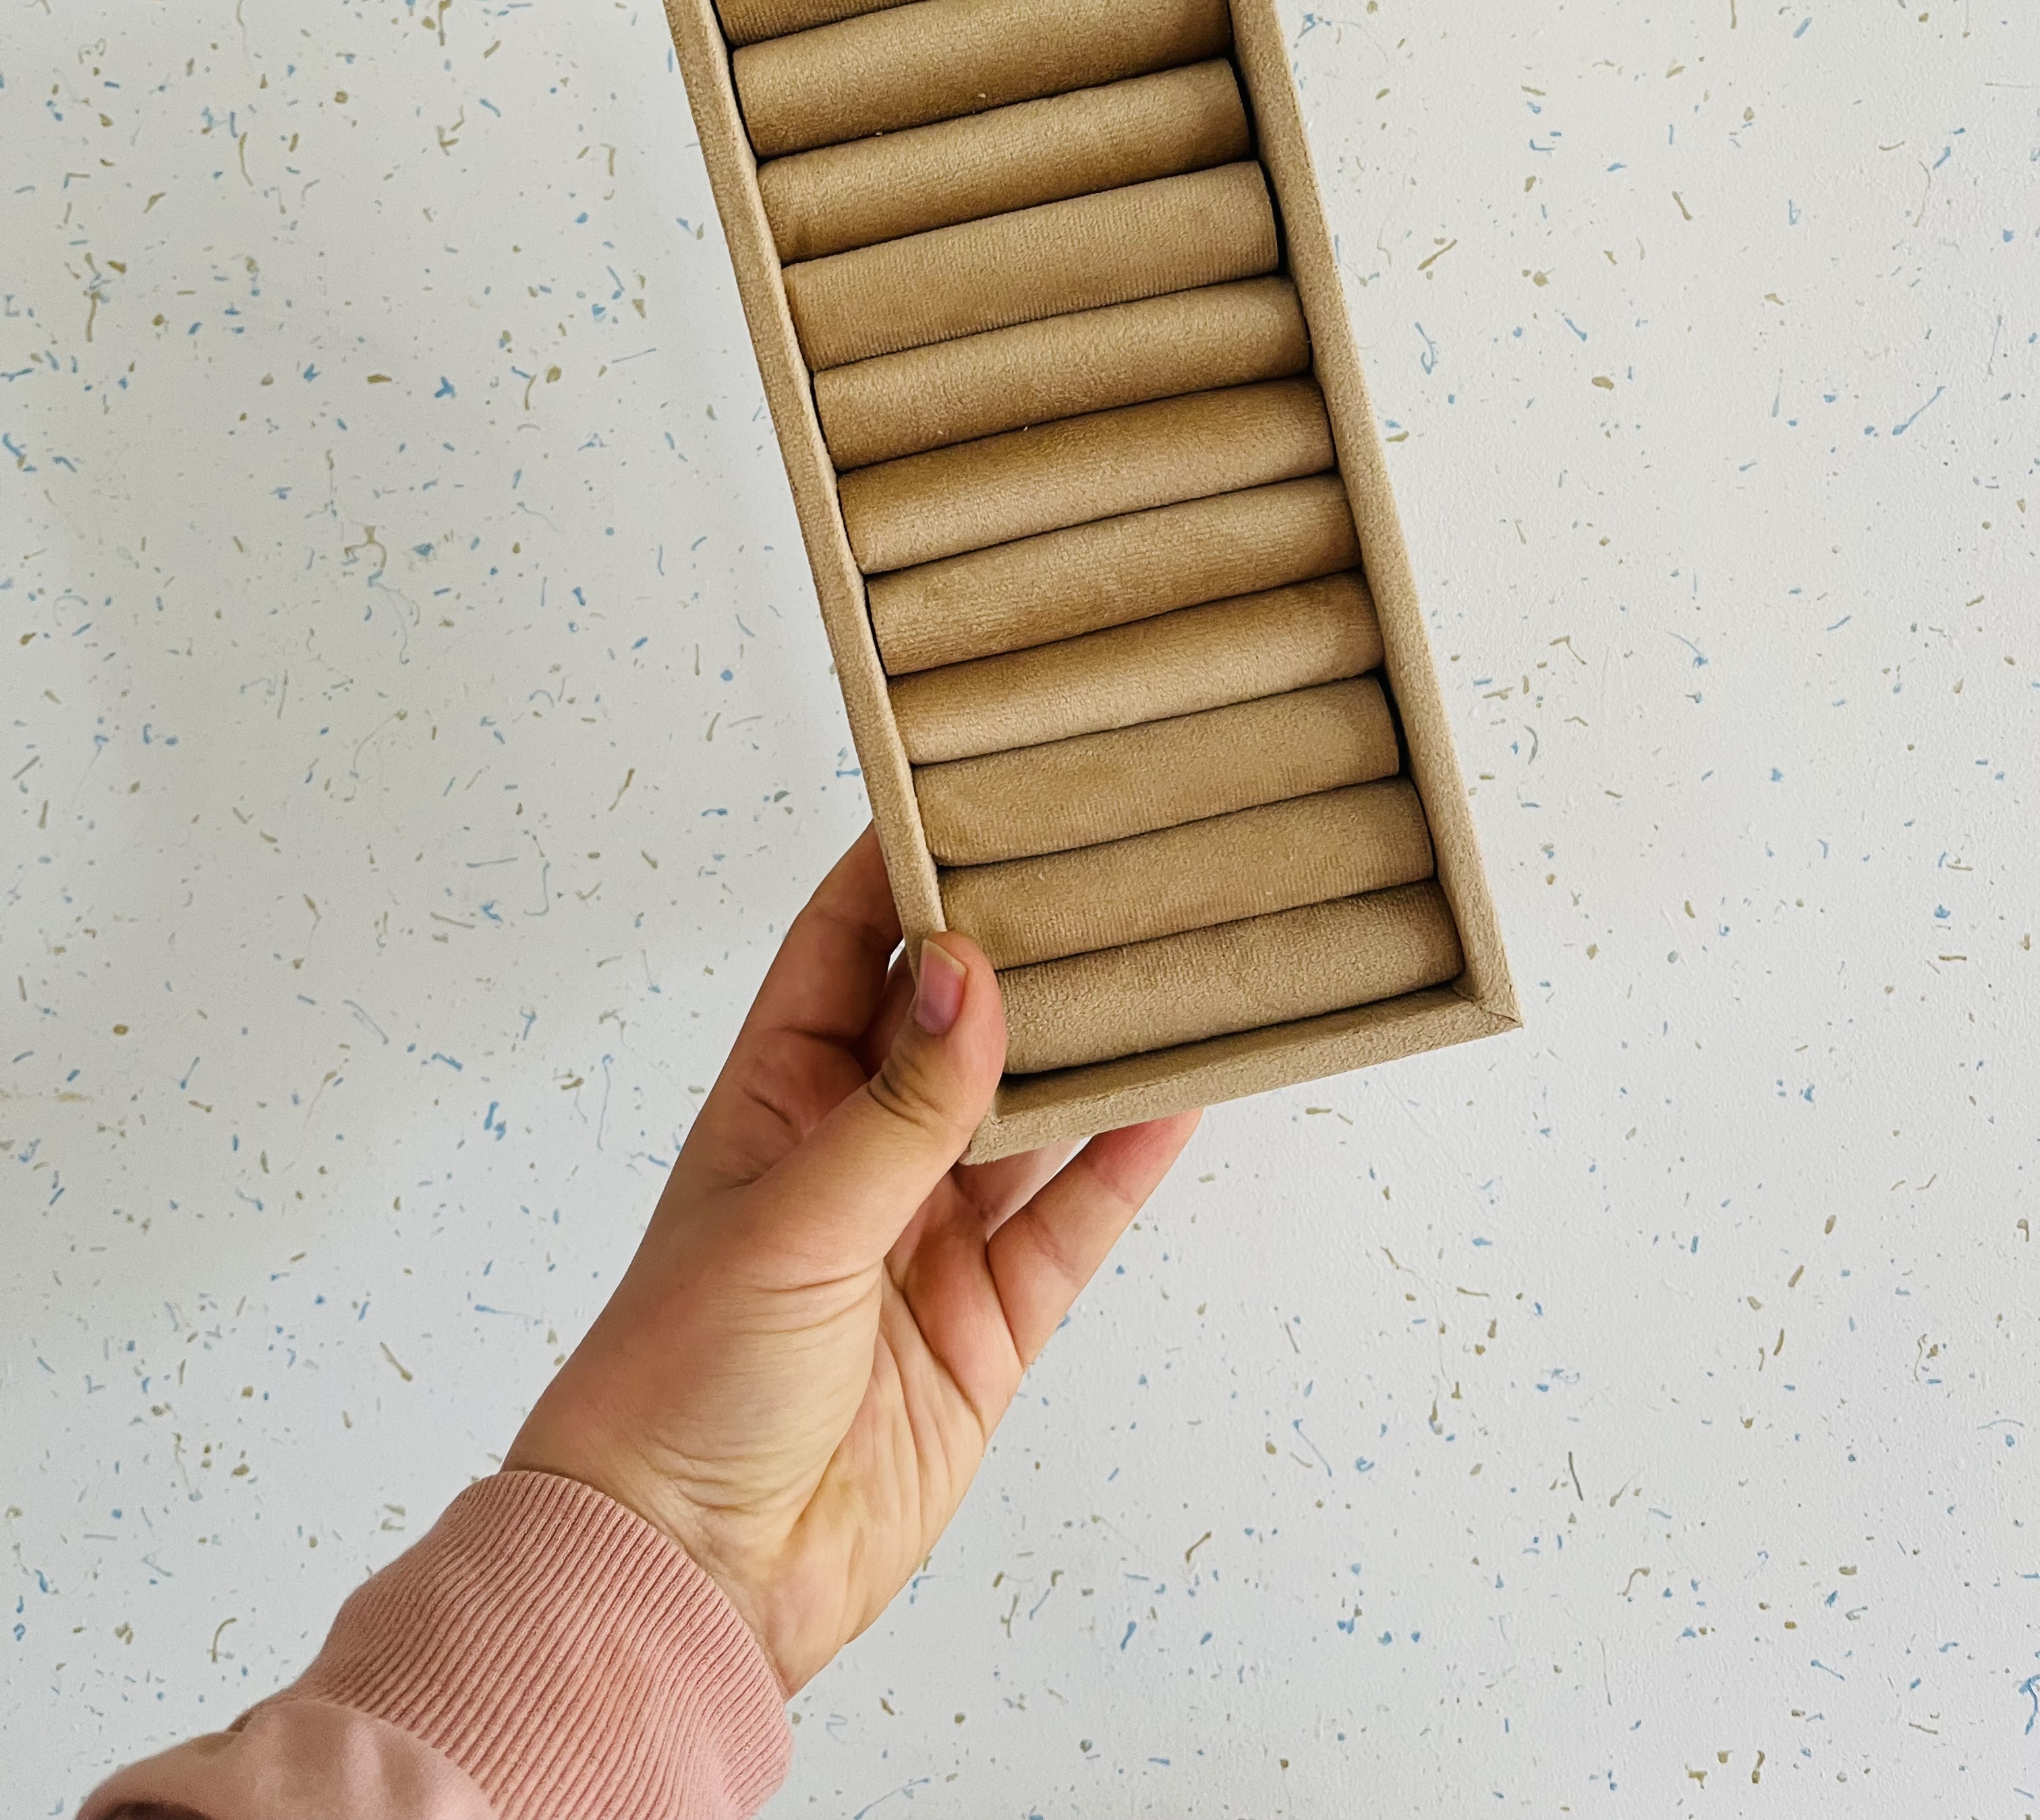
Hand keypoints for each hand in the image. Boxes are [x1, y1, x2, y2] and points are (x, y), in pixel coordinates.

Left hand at [504, 825, 1199, 1694]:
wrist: (690, 1578)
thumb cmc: (677, 1381)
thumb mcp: (789, 1220)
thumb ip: (900, 1105)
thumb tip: (970, 970)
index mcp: (777, 1098)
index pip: (845, 945)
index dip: (905, 867)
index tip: (976, 786)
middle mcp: (857, 1154)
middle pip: (958, 1022)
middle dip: (1025, 952)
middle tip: (1105, 867)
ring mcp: (927, 1239)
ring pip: (1031, 1118)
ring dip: (1094, 1050)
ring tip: (1169, 964)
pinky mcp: (985, 1327)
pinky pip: (1069, 1225)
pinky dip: (1124, 1164)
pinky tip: (1178, 1097)